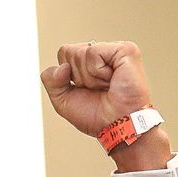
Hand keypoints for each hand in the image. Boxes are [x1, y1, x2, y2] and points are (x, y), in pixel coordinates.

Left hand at [40, 40, 169, 170]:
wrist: (116, 126)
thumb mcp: (63, 100)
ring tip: (107, 86)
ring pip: (80, 52)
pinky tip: (112, 80)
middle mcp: (103, 53)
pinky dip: (98, 72)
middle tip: (98, 89)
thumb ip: (51, 81)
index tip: (86, 89)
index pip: (64, 53)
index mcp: (90, 62)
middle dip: (78, 76)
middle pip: (69, 51)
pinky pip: (94, 53)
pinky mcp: (126, 50)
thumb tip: (61, 66)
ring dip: (90, 78)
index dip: (68, 76)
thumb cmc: (97, 116)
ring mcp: (115, 50)